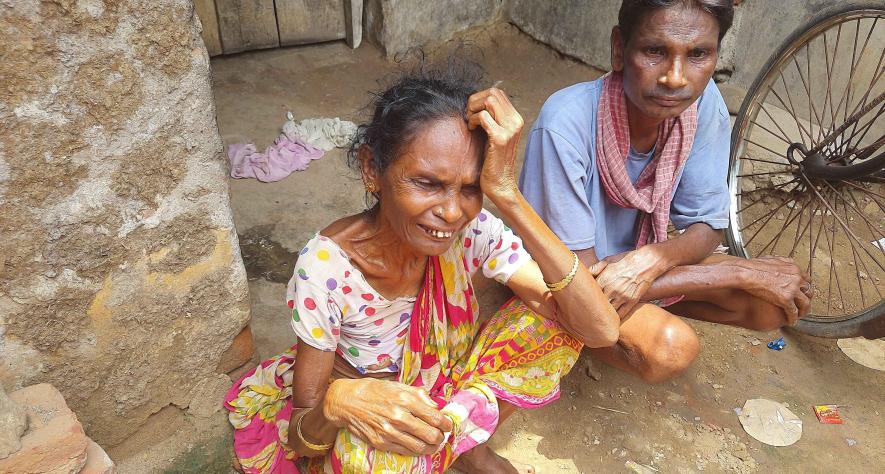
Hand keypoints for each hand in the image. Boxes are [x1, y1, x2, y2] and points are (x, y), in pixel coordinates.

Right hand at [322, 378, 453, 455]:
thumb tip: (435, 407)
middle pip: (431, 435)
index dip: (446, 423)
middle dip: (441, 437)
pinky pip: (405, 451)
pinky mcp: (381, 443)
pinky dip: (416, 451)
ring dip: (431, 447)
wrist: (347, 401)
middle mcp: (399, 416)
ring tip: (433, 443)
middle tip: (441, 435)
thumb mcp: (398, 385)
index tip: (447, 424)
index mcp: (405, 399)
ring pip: (420, 447)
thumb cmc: (373, 391)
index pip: (435, 417)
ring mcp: (389, 432)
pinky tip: (419, 445)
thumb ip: (419, 395)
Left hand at [466, 87, 523, 200]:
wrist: (500, 184)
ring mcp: (510, 129)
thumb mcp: (494, 134)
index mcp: (516, 118)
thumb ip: (491, 118)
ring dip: (474, 108)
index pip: (497, 93)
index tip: (472, 112)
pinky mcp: (501, 138)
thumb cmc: (493, 160)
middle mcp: (516, 121)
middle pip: (493, 93)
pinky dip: (473, 120)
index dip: (480, 98)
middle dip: (475, 100)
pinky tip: (471, 129)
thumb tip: (475, 102)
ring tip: (470, 122)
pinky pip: (483, 117)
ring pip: (489, 100)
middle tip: (469, 115)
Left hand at [589, 248, 664, 317]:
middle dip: (593, 307)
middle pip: (597, 305)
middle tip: (590, 310)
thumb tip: (585, 274)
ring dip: (604, 314)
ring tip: (599, 316)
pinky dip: (616, 318)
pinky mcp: (632, 301)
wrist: (646, 262)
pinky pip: (621, 314)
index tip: (585, 299)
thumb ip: (595, 268)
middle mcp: (611, 290)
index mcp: (603, 280)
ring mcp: (622, 297)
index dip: (586, 297)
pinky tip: (612, 318)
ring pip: (609, 312)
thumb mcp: (608, 260)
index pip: (590, 294)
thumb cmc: (626, 260)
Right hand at [730, 256, 811, 324]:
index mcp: (793, 269)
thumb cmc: (754, 266)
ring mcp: (792, 290)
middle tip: (803, 303)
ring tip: (800, 315)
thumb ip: (782, 261)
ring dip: (804, 310)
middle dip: (807, 298)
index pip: (807, 279)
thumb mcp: (772, 259)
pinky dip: (793, 318)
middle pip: (809, 291)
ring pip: (805, 303)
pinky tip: (791, 321)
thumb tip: (784, 263)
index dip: (805, 287)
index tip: (802, 291)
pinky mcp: (785, 300)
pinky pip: (793, 312)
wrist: (747, 273)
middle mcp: (796, 279)